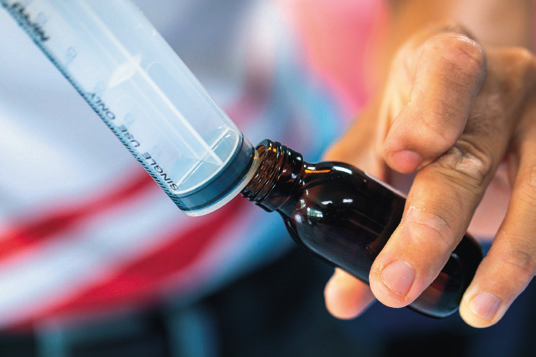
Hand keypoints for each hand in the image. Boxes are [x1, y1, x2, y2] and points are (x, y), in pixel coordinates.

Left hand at [323, 24, 535, 327]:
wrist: (466, 85)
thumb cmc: (415, 110)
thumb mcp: (379, 135)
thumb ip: (355, 203)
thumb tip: (342, 297)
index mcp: (442, 62)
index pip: (446, 73)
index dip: (427, 117)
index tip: (401, 158)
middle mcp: (500, 83)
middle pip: (470, 156)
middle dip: (431, 227)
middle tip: (395, 283)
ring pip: (535, 190)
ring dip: (505, 259)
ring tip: (477, 309)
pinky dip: (525, 253)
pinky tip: (499, 288)